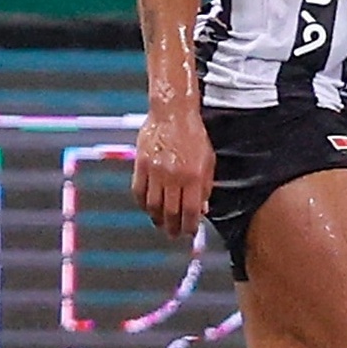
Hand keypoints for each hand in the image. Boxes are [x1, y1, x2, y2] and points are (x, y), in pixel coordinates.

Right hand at [131, 105, 214, 242]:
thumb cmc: (193, 135)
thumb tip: (202, 209)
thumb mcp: (208, 161)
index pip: (190, 212)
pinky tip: (147, 207)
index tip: (189, 232)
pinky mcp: (141, 165)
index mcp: (193, 176)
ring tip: (160, 223)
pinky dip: (142, 203)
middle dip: (173, 227)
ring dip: (157, 219)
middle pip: (170, 212)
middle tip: (174, 234)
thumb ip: (205, 187)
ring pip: (153, 206)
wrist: (172, 114)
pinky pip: (138, 191)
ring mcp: (155, 171)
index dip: (189, 227)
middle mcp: (173, 176)